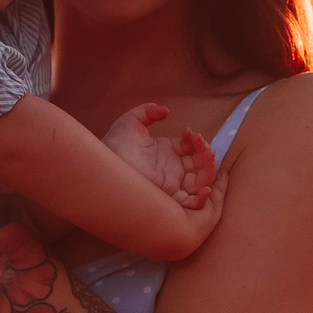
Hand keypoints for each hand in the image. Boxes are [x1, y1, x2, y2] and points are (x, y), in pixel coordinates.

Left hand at [101, 103, 218, 208]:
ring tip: (208, 156)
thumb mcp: (130, 122)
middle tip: (202, 145)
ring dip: (209, 169)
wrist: (103, 164)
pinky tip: (206, 189)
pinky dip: (202, 199)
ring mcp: (172, 184)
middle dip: (206, 153)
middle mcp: (172, 169)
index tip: (190, 133)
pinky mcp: (169, 198)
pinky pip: (191, 203)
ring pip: (200, 180)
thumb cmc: (114, 145)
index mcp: (167, 152)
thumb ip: (147, 112)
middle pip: (200, 164)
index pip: (191, 147)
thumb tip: (165, 110)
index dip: (196, 140)